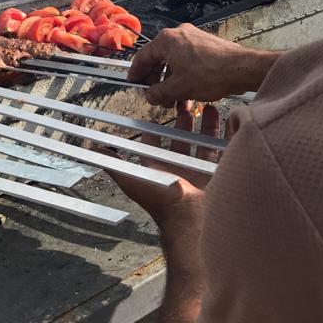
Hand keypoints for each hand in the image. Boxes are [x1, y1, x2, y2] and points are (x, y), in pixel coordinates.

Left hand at [110, 104, 221, 221]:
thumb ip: (114, 163)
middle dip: (184, 122)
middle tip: (187, 104)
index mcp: (160, 169)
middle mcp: (179, 169)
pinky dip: (227, 136)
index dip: (155, 129)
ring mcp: (200, 171)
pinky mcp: (219, 173)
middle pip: (182, 140)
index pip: (156, 144)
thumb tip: (93, 149)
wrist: (192, 218)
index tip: (158, 112)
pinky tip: (229, 121)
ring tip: (209, 107)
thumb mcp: (131, 179)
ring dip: (206, 126)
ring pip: (203, 143)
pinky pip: (225, 151)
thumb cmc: (160, 200)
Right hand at [129, 23, 278, 103]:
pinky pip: (187, 61)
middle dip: (157, 81)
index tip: (134, 83)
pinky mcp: (205, 45)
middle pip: (159, 59)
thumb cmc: (210, 74)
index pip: (143, 56)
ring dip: (171, 82)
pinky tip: (188, 93)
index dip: (136, 73)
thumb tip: (150, 95)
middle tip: (156, 97)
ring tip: (175, 101)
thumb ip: (158, 92)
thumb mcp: (178, 88)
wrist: (242, 69)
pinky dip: (184, 76)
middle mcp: (179, 34)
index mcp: (166, 40)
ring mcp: (193, 38)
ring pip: (174, 62)